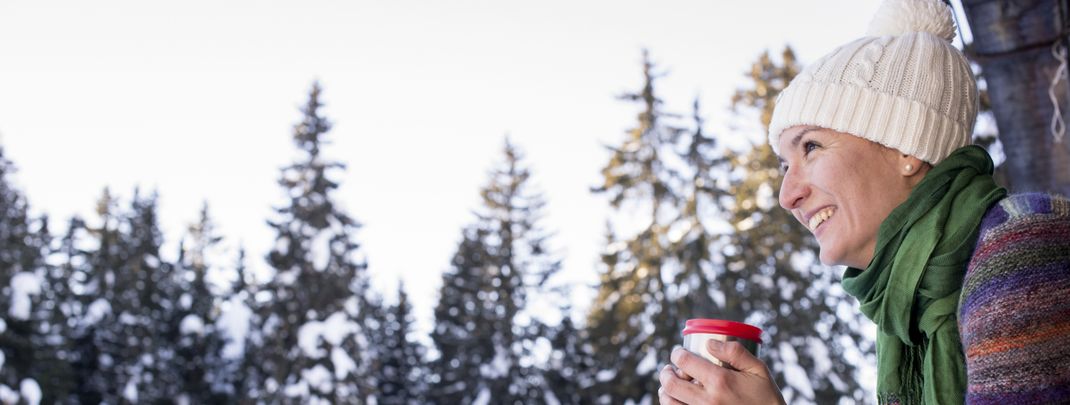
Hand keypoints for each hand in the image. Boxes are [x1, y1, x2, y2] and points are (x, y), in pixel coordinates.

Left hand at [658, 340, 784, 404]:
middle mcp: (707, 400)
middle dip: (665, 372)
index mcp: (720, 381)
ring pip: (669, 402)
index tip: (678, 353)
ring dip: (665, 391)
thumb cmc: (766, 397)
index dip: (677, 354)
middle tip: (669, 369)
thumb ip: (735, 352)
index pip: (685, 362)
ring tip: (669, 385)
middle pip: (671, 383)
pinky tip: (677, 401)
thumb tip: (709, 342)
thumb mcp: (758, 370)